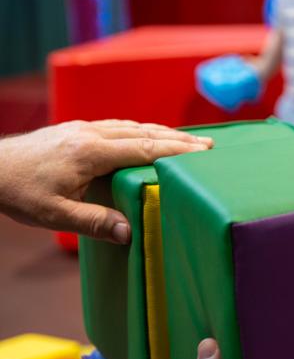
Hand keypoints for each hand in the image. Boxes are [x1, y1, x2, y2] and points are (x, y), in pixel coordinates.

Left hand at [0, 120, 211, 243]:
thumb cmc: (18, 192)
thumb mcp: (55, 215)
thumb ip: (94, 223)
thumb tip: (130, 233)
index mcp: (90, 152)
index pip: (144, 148)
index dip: (176, 151)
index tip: (204, 152)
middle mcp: (91, 133)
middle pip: (144, 132)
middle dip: (179, 139)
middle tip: (209, 145)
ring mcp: (83, 128)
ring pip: (133, 126)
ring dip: (163, 132)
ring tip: (188, 140)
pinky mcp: (76, 129)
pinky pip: (119, 125)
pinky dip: (142, 130)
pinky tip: (149, 136)